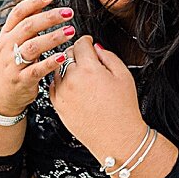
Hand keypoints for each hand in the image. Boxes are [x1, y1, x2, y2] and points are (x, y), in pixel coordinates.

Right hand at [0, 0, 75, 115]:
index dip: (34, 2)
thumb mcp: (12, 43)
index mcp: (6, 34)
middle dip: (49, 17)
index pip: (18, 13)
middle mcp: (7, 47)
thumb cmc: (10, 64)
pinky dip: (50, 62)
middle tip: (68, 13)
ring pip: (33, 47)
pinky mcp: (21, 80)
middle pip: (28, 27)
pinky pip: (36, 70)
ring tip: (70, 31)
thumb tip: (41, 4)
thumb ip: (25, 26)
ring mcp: (12, 64)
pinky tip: (63, 56)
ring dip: (53, 37)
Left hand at [49, 37, 145, 162]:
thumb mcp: (124, 76)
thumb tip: (96, 48)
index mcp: (89, 69)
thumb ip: (108, 56)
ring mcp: (63, 93)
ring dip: (67, 67)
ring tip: (81, 74)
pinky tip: (74, 86)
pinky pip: (54, 86)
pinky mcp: (58, 105)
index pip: (80, 44)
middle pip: (67, 54)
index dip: (86, 40)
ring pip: (58, 69)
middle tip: (86, 58)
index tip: (88, 42)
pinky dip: (61, 82)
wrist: (116, 137)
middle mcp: (72, 79)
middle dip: (77, 53)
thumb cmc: (122, 110)